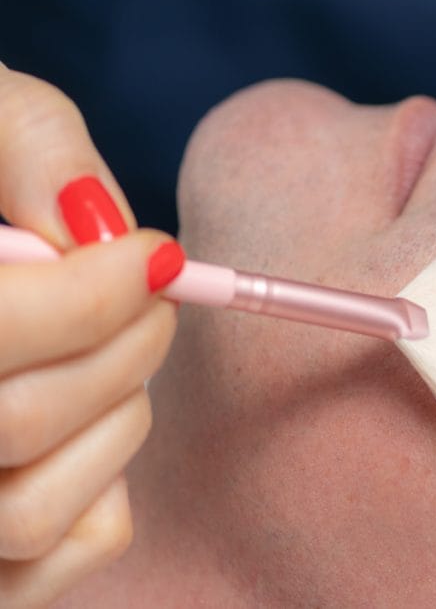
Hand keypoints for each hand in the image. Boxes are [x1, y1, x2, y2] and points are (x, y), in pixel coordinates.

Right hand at [0, 65, 182, 606]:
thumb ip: (31, 146)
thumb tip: (102, 228)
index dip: (94, 295)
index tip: (155, 253)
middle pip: (19, 423)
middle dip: (125, 345)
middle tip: (154, 290)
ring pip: (33, 511)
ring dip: (117, 420)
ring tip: (111, 353)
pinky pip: (68, 549)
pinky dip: (108, 487)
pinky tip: (87, 422)